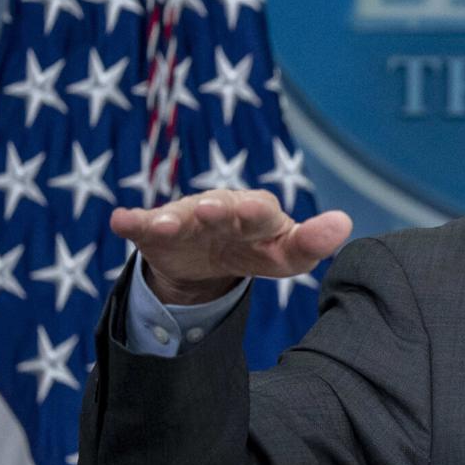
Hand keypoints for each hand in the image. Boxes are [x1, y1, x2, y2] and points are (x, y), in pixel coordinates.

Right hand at [110, 189, 352, 304]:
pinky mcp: (157, 231)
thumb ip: (311, 244)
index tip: (253, 211)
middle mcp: (223, 209)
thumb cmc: (257, 249)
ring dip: (175, 217)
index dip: (258, 214)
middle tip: (216, 209)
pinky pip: (143, 224)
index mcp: (259, 216)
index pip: (265, 213)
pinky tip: (120, 221)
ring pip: (182, 215)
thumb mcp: (285, 256)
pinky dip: (133, 222)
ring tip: (166, 224)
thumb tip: (344, 222)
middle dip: (221, 209)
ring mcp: (188, 217)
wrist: (209, 256)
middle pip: (223, 208)